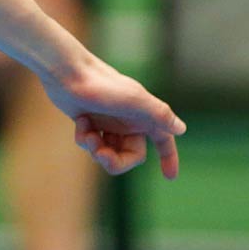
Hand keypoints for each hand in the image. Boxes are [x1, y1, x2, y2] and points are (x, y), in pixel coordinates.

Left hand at [39, 54, 185, 178]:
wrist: (67, 72)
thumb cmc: (102, 85)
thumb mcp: (134, 100)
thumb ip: (159, 114)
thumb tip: (182, 129)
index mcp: (143, 115)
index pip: (163, 139)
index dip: (169, 157)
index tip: (169, 176)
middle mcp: (127, 120)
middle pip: (131, 155)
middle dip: (116, 161)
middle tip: (102, 157)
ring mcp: (107, 122)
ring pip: (109, 152)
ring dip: (98, 150)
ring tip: (89, 138)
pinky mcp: (89, 122)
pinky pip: (90, 143)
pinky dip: (84, 138)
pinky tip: (80, 123)